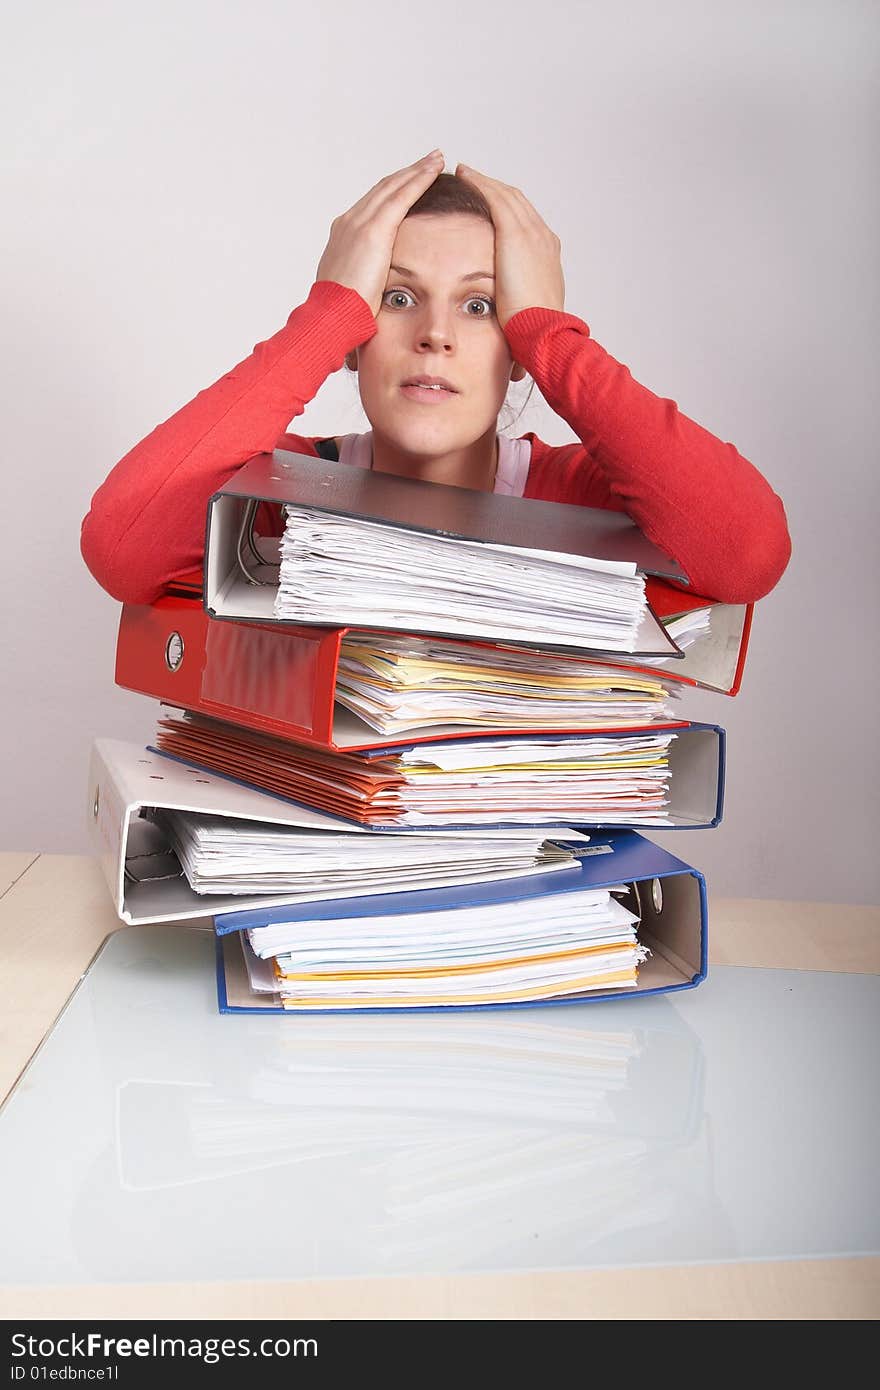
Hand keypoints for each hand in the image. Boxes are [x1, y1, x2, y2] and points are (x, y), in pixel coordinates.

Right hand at [315, 151, 444, 316]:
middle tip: (429, 160)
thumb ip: (366, 278)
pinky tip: (434, 170)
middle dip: (407, 173)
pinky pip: (402, 196)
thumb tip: (375, 288)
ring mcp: (359, 223)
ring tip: (436, 159)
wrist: (330, 318)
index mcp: (344, 236)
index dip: (394, 190)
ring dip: (417, 170)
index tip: (410, 182)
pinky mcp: (374, 230)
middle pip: (383, 189)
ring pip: (393, 186)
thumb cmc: (342, 314)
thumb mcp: (354, 290)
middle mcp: (349, 222)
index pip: (373, 205)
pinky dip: (419, 180)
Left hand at [454, 164, 564, 328]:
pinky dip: (480, 182)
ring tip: (465, 171)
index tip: (490, 203)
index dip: (506, 209)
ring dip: (485, 180)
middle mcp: (543, 237)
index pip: (525, 221)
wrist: (543, 330)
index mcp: (547, 254)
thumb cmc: (533, 330)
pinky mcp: (515, 234)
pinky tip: (464, 174)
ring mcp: (532, 233)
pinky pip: (495, 197)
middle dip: (495, 188)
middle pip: (517, 201)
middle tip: (474, 177)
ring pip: (506, 195)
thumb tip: (504, 312)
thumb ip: (516, 300)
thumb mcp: (527, 309)